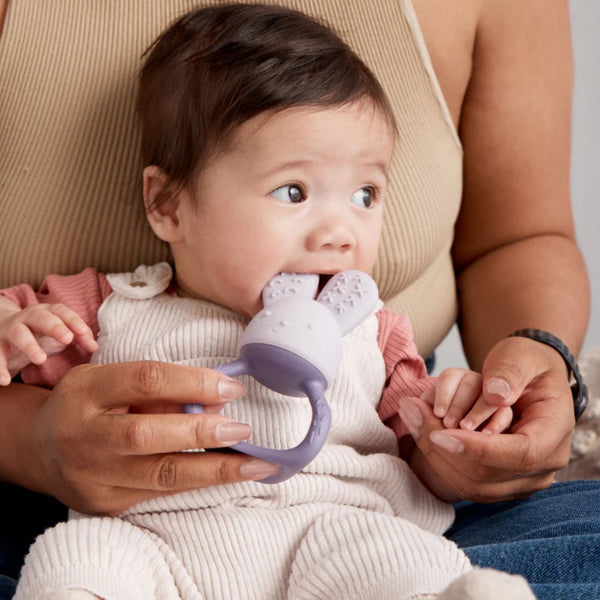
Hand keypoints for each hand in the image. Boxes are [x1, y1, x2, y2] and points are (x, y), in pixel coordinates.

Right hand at [0, 302, 97, 384]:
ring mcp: (9, 330)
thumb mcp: (58, 334)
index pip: (61, 311)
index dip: (73, 320)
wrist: (1, 330)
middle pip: (40, 317)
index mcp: (46, 312)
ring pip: (18, 333)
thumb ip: (79, 337)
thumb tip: (95, 347)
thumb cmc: (39, 333)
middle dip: (54, 326)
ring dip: (29, 345)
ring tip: (40, 360)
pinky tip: (4, 381)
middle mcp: (27, 318)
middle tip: (67, 339)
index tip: (83, 334)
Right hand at [21, 361, 277, 514]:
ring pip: (160, 475)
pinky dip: (198, 483)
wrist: (41, 450)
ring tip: (254, 463)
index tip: (232, 386)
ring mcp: (93, 475)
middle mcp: (84, 434)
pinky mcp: (105, 503)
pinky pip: (160, 494)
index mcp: (87, 391)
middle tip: (242, 428)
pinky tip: (228, 476)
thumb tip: (219, 399)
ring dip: (213, 469)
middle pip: (147, 434)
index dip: (193, 382)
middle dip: (201, 431)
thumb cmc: (89, 405)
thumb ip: (161, 389)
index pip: (146, 380)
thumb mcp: (113, 381)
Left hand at [400, 337, 573, 501]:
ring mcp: (524, 478)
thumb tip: (494, 395)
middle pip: (489, 474)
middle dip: (445, 448)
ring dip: (435, 454)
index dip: (477, 449)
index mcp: (555, 431)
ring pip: (472, 484)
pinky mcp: (502, 482)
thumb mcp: (521, 355)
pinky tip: (422, 431)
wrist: (527, 377)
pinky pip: (465, 483)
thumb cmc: (525, 363)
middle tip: (412, 413)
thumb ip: (509, 372)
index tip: (439, 432)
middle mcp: (544, 463)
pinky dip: (438, 459)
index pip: (519, 455)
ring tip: (412, 416)